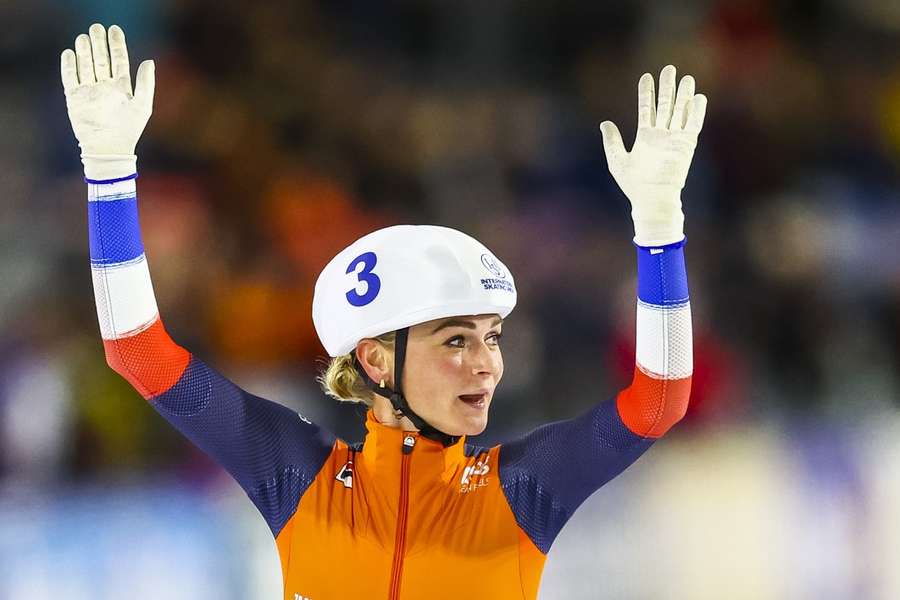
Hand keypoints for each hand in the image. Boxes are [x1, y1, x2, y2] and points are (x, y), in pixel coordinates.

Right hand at [61, 24, 154, 180]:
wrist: (109, 148)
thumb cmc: (129, 129)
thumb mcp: (142, 105)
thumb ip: (146, 83)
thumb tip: (149, 60)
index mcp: (122, 87)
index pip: (119, 60)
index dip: (117, 44)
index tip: (114, 29)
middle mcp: (105, 87)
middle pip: (101, 59)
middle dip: (98, 43)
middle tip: (95, 27)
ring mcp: (90, 91)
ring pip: (86, 65)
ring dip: (84, 51)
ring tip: (83, 37)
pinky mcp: (75, 98)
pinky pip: (70, 78)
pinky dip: (69, 66)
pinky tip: (70, 53)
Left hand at [600, 65, 706, 246]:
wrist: (651, 198)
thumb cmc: (634, 184)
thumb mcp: (618, 160)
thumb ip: (612, 141)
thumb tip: (604, 123)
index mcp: (645, 137)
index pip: (647, 108)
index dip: (647, 93)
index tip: (647, 76)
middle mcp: (661, 135)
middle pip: (666, 105)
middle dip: (667, 87)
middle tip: (669, 68)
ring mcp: (674, 139)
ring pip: (680, 111)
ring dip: (683, 95)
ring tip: (686, 77)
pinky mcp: (686, 145)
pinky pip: (692, 124)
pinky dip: (696, 111)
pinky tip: (698, 97)